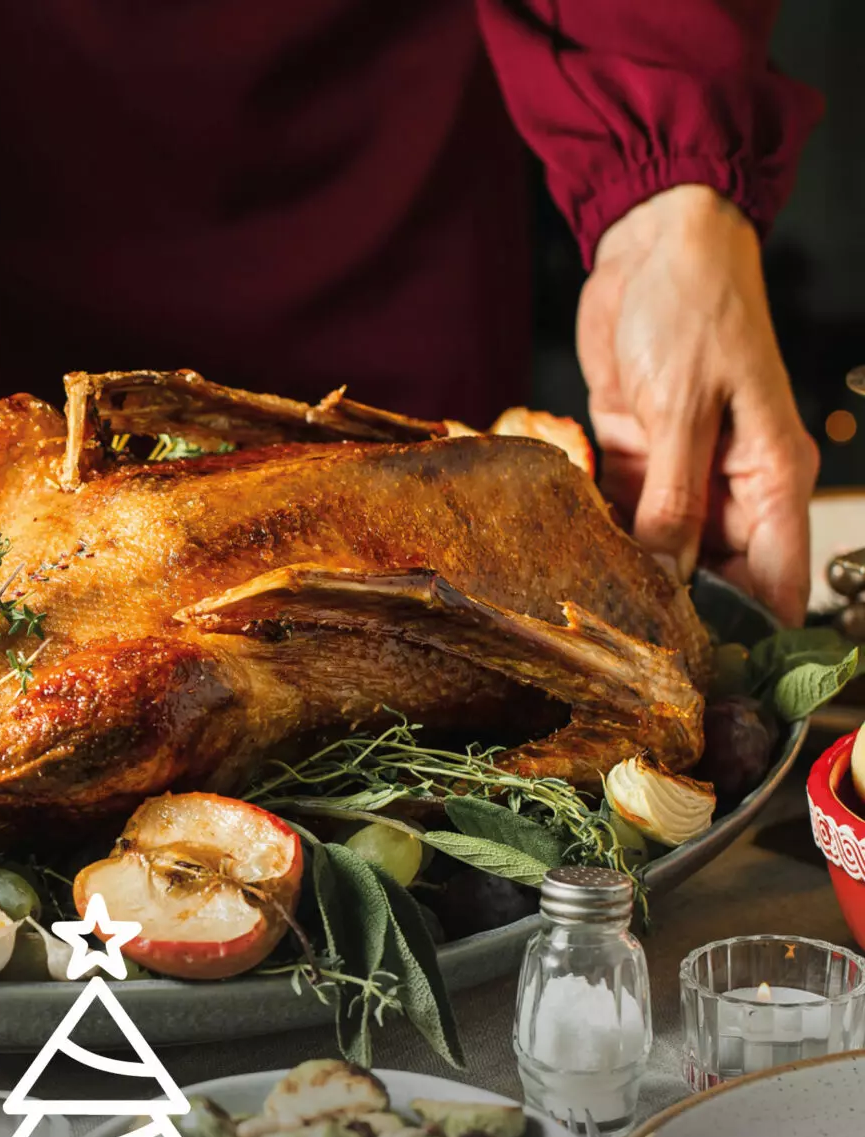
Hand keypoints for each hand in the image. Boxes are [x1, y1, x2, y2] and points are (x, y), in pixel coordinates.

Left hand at [577, 185, 816, 624]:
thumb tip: (665, 580)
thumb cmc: (693, 311)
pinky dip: (601, 539)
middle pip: (712, 579)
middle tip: (624, 665)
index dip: (749, 637)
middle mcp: (730, 488)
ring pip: (661, 554)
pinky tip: (566, 571)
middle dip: (675, 617)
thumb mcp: (683, 409)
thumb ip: (672, 499)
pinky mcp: (635, 457)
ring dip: (629, 581)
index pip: (776, 582)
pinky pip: (621, 518)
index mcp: (769, 480)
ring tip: (586, 628)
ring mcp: (682, 475)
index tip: (707, 685)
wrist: (654, 244)